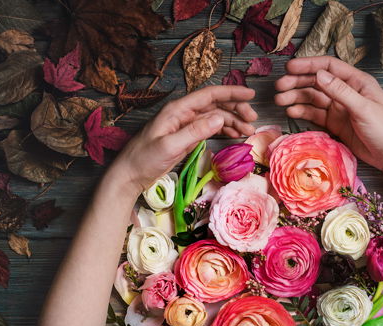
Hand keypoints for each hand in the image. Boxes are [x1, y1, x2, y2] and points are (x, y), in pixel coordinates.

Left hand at [107, 85, 257, 194]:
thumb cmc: (144, 159)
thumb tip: (220, 118)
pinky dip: (224, 131)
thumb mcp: (170, 146)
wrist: (130, 174)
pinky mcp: (186, 137)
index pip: (209, 95)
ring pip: (214, 117)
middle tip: (252, 119)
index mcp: (177, 110)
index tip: (250, 94)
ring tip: (248, 131)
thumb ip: (195, 131)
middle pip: (215, 104)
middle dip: (236, 108)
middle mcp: (183, 114)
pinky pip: (209, 129)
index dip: (231, 92)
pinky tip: (235, 136)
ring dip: (232, 121)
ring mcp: (185, 125)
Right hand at [274, 56, 382, 173]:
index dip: (308, 65)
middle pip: (317, 82)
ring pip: (313, 99)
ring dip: (296, 98)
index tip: (289, 68)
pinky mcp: (336, 124)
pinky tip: (291, 112)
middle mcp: (346, 92)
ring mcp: (340, 108)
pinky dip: (303, 113)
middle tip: (279, 87)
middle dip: (297, 83)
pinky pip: (316, 115)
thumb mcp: (363, 108)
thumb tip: (318, 75)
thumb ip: (340, 91)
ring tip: (280, 101)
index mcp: (357, 82)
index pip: (329, 67)